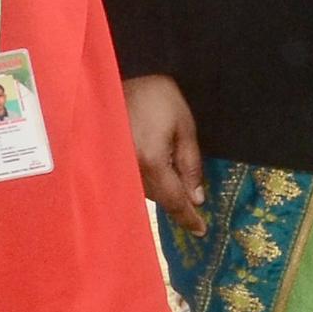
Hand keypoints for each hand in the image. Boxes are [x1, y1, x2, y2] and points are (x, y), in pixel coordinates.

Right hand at [126, 74, 205, 235]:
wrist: (117, 80)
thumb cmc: (156, 97)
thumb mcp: (184, 126)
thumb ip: (191, 163)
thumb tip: (197, 197)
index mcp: (152, 161)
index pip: (174, 200)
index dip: (188, 218)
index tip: (200, 231)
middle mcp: (131, 170)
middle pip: (160, 198)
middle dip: (178, 202)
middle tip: (196, 207)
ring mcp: (119, 168)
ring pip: (147, 192)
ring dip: (164, 192)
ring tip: (180, 186)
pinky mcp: (112, 162)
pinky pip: (135, 182)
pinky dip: (151, 182)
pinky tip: (160, 173)